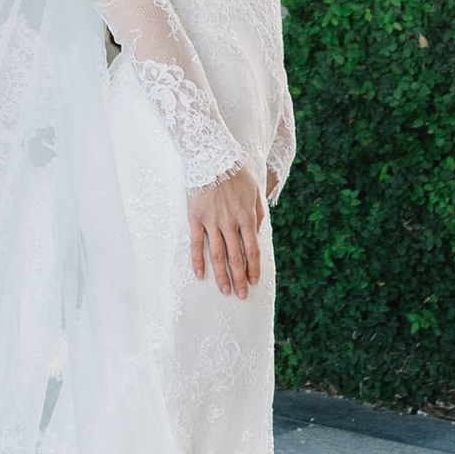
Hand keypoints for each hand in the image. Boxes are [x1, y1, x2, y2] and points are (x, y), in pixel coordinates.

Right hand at [187, 167, 264, 298]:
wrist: (211, 158)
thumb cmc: (236, 174)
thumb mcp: (255, 191)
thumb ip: (258, 214)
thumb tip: (257, 234)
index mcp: (247, 217)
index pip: (252, 250)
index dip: (253, 268)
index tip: (254, 282)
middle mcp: (230, 223)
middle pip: (236, 258)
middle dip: (240, 279)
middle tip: (241, 295)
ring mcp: (212, 222)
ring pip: (218, 255)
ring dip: (222, 275)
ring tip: (225, 291)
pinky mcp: (196, 219)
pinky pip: (197, 244)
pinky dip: (198, 261)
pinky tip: (200, 275)